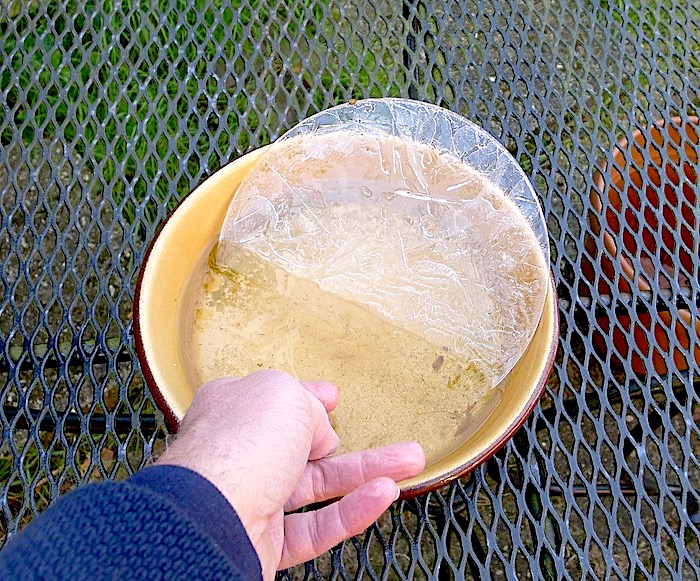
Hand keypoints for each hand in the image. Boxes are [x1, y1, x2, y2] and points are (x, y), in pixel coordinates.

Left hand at [156, 370, 424, 578]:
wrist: (209, 516)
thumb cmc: (237, 443)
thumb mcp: (284, 394)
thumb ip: (308, 406)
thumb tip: (319, 433)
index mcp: (234, 408)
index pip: (276, 401)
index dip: (308, 399)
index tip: (333, 398)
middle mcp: (240, 453)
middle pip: (305, 447)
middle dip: (352, 444)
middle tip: (394, 444)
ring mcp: (252, 498)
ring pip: (319, 487)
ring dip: (366, 476)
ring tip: (411, 464)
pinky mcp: (263, 542)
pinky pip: (315, 526)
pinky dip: (350, 511)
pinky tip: (383, 494)